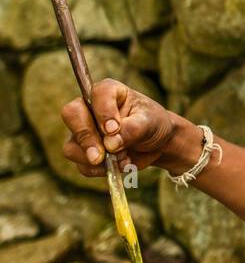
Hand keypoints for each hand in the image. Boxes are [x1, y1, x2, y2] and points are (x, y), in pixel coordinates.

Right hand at [60, 77, 177, 178]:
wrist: (155, 143)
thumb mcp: (150, 122)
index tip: (114, 128)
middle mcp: (90, 108)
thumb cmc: (152, 123)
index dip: (103, 112)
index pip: (97, 94)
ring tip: (122, 159)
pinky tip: (118, 166)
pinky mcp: (84, 153)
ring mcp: (83, 131)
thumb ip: (132, 129)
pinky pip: (82, 165)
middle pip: (72, 115)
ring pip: (71, 146)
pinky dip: (99, 170)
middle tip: (100, 155)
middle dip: (86, 137)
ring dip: (94, 159)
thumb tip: (110, 144)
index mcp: (109, 92)